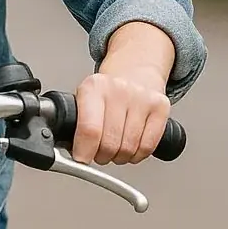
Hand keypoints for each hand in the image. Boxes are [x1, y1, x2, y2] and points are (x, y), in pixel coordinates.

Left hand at [71, 23, 173, 164]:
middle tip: (97, 153)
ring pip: (129, 148)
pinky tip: (131, 147)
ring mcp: (142, 98)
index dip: (84, 151)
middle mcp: (119, 90)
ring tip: (114, 148)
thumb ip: (75, 121)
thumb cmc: (106, 90)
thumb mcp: (84, 97)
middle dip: (101, 156)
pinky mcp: (161, 107)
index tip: (81, 159)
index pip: (89, 129)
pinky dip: (137, 155)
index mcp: (94, 87)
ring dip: (119, 157)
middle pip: (110, 143)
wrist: (134, 69)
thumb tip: (66, 150)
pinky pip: (148, 147)